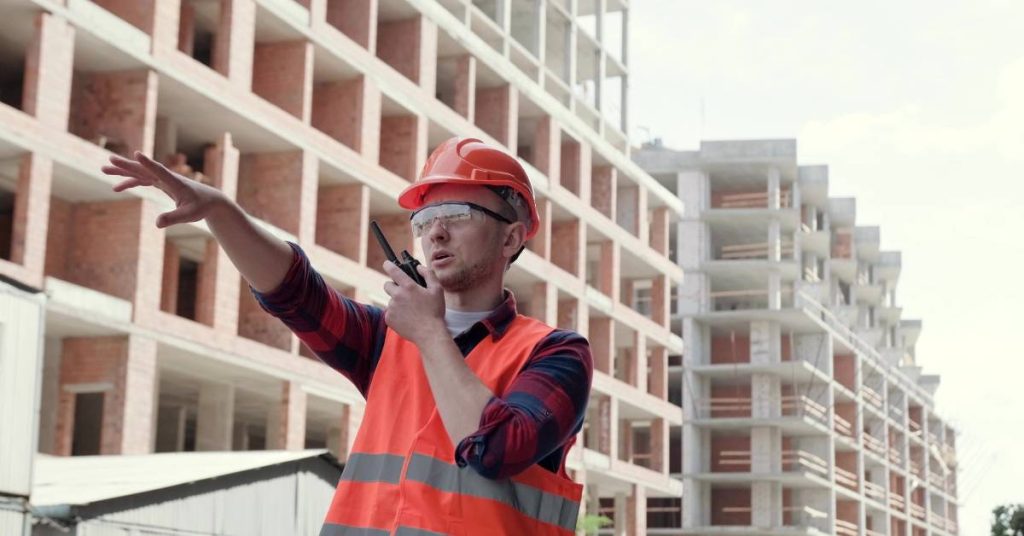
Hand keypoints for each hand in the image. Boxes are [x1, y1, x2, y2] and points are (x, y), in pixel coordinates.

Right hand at [103, 151, 226, 227]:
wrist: (209, 201)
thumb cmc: (201, 207)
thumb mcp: (189, 215)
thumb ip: (173, 218)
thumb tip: (157, 224)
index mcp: (175, 183)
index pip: (160, 171)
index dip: (148, 163)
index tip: (136, 154)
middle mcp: (168, 178)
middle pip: (144, 169)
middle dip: (126, 165)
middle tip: (109, 160)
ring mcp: (164, 180)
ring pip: (140, 173)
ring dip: (123, 172)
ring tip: (104, 170)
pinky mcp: (162, 184)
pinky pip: (143, 181)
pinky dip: (130, 183)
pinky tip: (117, 188)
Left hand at [382, 261, 445, 346]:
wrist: (429, 333)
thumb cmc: (435, 311)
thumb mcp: (437, 290)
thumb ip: (428, 274)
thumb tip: (418, 267)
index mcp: (408, 287)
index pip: (394, 271)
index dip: (389, 265)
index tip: (386, 264)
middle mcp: (397, 296)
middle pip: (387, 285)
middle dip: (393, 286)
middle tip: (404, 293)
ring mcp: (391, 308)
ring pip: (390, 300)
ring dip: (397, 302)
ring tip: (410, 310)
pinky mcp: (388, 318)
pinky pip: (390, 312)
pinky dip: (396, 314)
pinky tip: (407, 318)